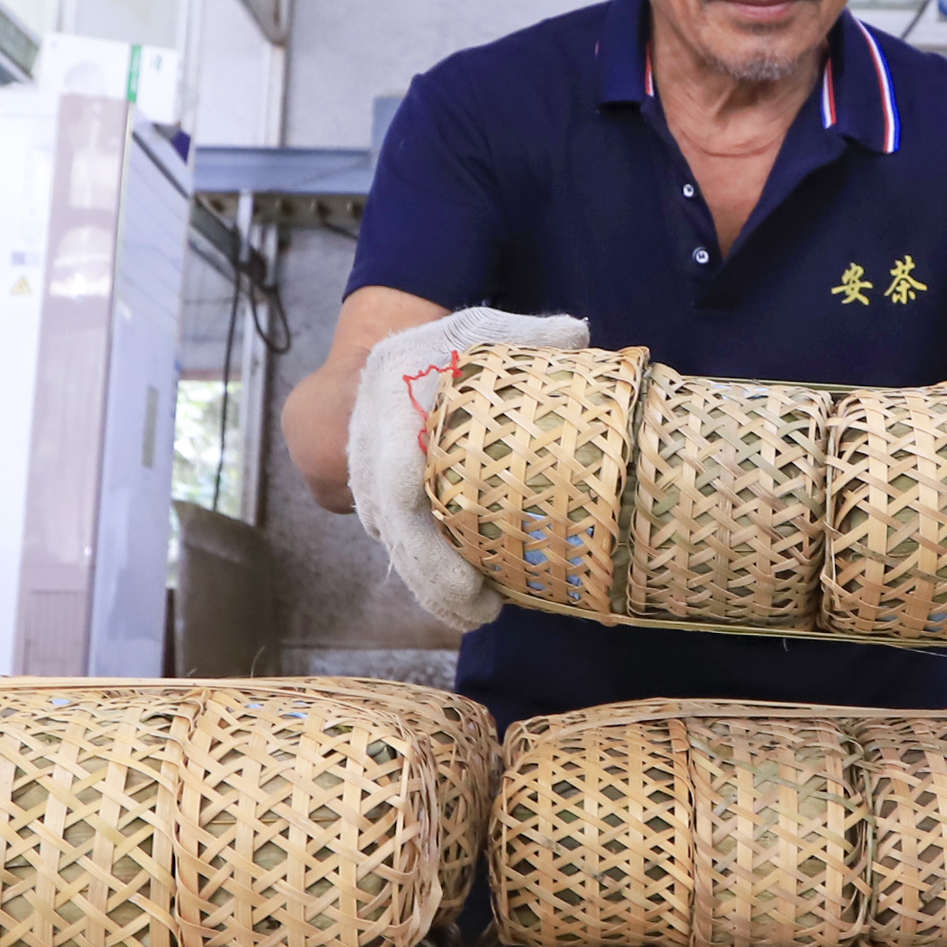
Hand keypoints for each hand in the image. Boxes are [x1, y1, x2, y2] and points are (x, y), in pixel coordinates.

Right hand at [347, 307, 588, 630]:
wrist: (375, 368)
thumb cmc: (432, 351)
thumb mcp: (471, 332)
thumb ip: (520, 334)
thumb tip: (578, 333)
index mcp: (389, 410)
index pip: (394, 479)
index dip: (420, 529)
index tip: (457, 561)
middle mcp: (370, 455)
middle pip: (395, 532)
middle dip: (432, 577)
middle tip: (479, 611)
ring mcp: (368, 488)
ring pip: (397, 548)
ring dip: (433, 586)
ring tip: (479, 614)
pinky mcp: (380, 510)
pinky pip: (404, 548)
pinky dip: (433, 577)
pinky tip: (469, 600)